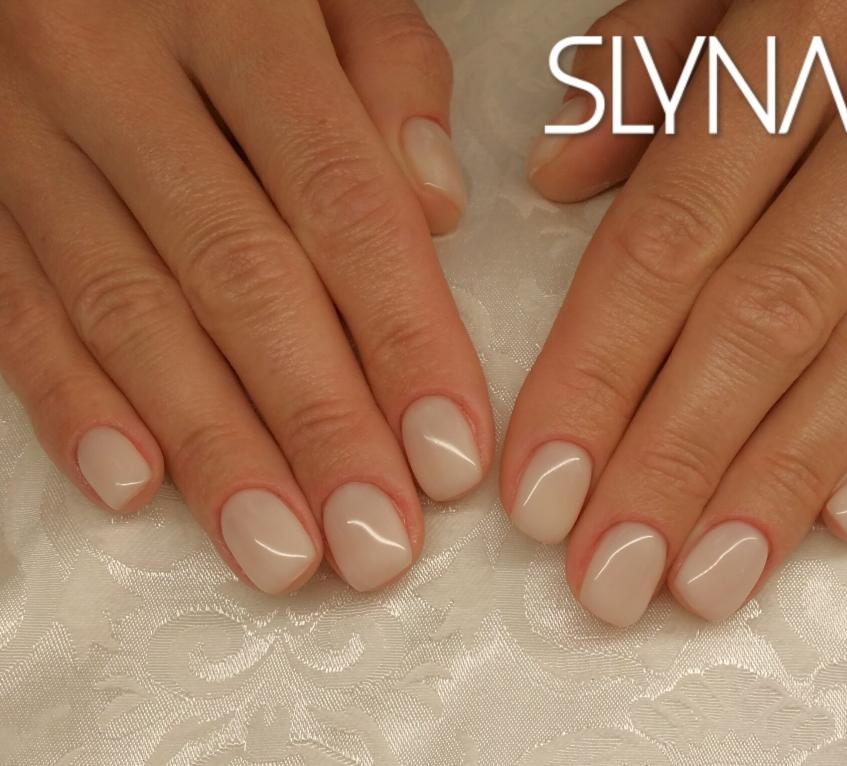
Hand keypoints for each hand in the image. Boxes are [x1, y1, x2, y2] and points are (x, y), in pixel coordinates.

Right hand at [0, 0, 492, 593]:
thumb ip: (389, 69)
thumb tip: (434, 207)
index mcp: (232, 6)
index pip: (340, 199)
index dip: (402, 336)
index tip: (450, 452)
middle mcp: (115, 70)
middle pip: (238, 275)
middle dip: (316, 422)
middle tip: (375, 542)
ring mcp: (24, 128)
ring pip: (126, 310)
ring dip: (210, 446)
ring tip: (281, 552)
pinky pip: (11, 301)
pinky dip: (69, 400)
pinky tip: (135, 488)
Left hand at [504, 0, 846, 624]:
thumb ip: (653, 53)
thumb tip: (559, 171)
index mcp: (811, 23)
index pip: (671, 233)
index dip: (597, 369)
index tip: (542, 482)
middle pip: (768, 313)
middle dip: (677, 459)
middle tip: (611, 573)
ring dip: (786, 479)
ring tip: (708, 580)